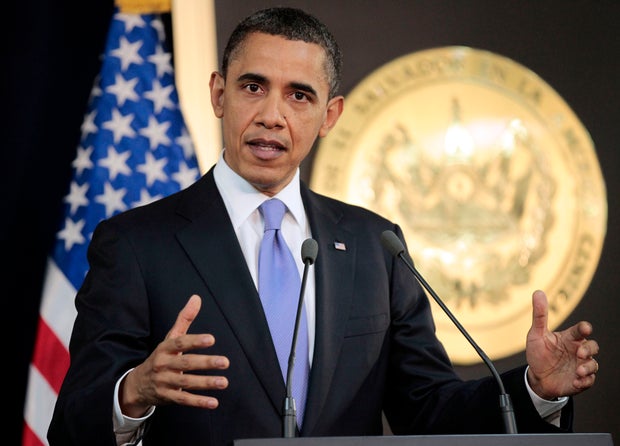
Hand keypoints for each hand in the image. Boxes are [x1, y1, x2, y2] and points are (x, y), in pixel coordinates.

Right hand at [119, 294, 229, 416]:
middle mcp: (163, 364)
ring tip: (224, 382)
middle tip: (225, 362)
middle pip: (185, 363)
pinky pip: (183, 400)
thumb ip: (184, 319)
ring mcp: (164, 382)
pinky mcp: (167, 397)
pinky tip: (213, 402)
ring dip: (206, 383)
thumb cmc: (161, 356)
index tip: (211, 339)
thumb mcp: (170, 338)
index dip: (195, 341)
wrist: (137, 384)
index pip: (180, 343)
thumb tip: (197, 298)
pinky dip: (198, 402)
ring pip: (186, 382)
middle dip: (205, 363)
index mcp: (165, 348)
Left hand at [525, 290, 598, 399]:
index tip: (585, 329)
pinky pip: (589, 381)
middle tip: (580, 353)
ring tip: (577, 371)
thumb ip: (539, 315)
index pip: (580, 330)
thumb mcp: (536, 334)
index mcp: (569, 338)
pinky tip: (576, 381)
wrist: (537, 377)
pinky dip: (585, 381)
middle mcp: (577, 350)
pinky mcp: (581, 380)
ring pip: (593, 364)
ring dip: (588, 367)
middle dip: (589, 349)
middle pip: (593, 346)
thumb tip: (538, 292)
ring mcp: (580, 365)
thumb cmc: (538, 353)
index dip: (584, 328)